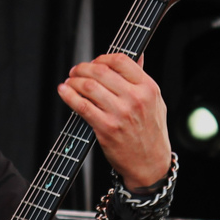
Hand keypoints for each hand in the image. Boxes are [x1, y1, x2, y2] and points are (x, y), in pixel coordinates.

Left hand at [57, 53, 171, 190]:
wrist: (150, 164)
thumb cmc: (151, 134)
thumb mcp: (155, 102)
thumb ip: (143, 79)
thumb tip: (138, 55)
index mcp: (148, 88)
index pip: (121, 61)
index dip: (103, 57)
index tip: (95, 62)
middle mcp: (135, 99)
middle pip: (101, 71)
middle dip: (83, 68)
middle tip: (76, 71)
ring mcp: (120, 114)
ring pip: (89, 87)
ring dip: (74, 81)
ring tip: (69, 82)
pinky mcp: (106, 128)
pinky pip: (82, 106)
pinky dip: (69, 96)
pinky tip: (64, 92)